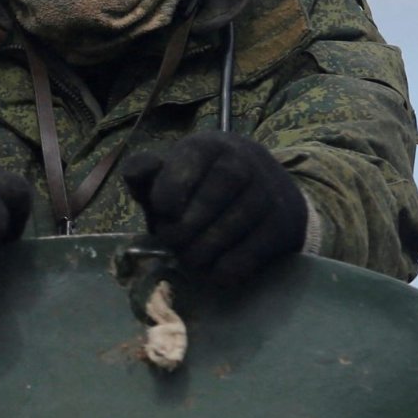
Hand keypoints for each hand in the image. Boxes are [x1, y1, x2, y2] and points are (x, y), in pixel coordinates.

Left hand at [122, 133, 306, 283]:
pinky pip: (250, 253)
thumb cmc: (202, 186)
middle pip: (210, 200)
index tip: (163, 213)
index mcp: (209, 146)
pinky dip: (225, 269)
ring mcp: (267, 193)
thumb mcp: (172, 174)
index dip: (168, 193)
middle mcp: (243, 162)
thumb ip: (146, 174)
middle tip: (173, 244)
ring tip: (190, 259)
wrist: (268, 192)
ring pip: (229, 228)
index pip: (187, 162)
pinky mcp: (282, 224)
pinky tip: (214, 272)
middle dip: (183, 231)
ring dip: (201, 252)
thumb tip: (135, 173)